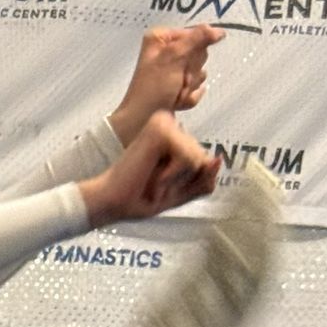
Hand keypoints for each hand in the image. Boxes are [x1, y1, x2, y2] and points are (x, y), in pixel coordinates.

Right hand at [79, 111, 220, 227]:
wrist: (109, 204)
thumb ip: (202, 181)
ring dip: (175, 180)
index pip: (203, 160)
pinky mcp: (162, 129)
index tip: (157, 184)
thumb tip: (217, 161)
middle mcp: (170, 123)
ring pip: (199, 159)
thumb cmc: (137, 199)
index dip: (185, 183)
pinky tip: (152, 175)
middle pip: (203, 158)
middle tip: (153, 183)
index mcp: (173, 134)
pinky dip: (172, 176)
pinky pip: (190, 159)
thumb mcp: (177, 194)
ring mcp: (166, 123)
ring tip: (151, 179)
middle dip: (181, 181)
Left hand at [110, 29, 221, 144]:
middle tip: (177, 82)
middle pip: (199, 53)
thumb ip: (198, 38)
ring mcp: (173, 72)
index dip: (193, 52)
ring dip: (189, 86)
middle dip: (190, 72)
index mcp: (161, 38)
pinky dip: (188, 97)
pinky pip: (196, 89)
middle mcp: (167, 52)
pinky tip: (177, 103)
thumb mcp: (174, 57)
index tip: (182, 66)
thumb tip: (220, 31)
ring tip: (174, 95)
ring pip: (199, 73)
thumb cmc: (154, 89)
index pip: (196, 34)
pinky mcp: (177, 89)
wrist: (142, 124)